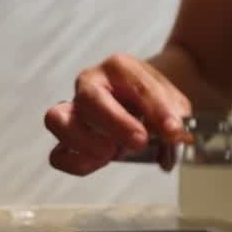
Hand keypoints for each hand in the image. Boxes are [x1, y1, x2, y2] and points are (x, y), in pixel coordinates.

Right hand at [45, 53, 192, 174]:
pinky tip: (99, 163)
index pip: (135, 85)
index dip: (155, 110)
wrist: (142, 102)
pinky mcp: (68, 138)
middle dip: (115, 123)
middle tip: (139, 141)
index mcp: (119, 68)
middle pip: (87, 98)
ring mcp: (73, 110)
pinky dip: (76, 162)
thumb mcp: (173, 103)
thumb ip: (174, 116)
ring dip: (85, 141)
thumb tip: (174, 134)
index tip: (172, 130)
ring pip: (57, 119)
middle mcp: (90, 84)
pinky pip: (57, 153)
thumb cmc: (153, 101)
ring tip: (111, 152)